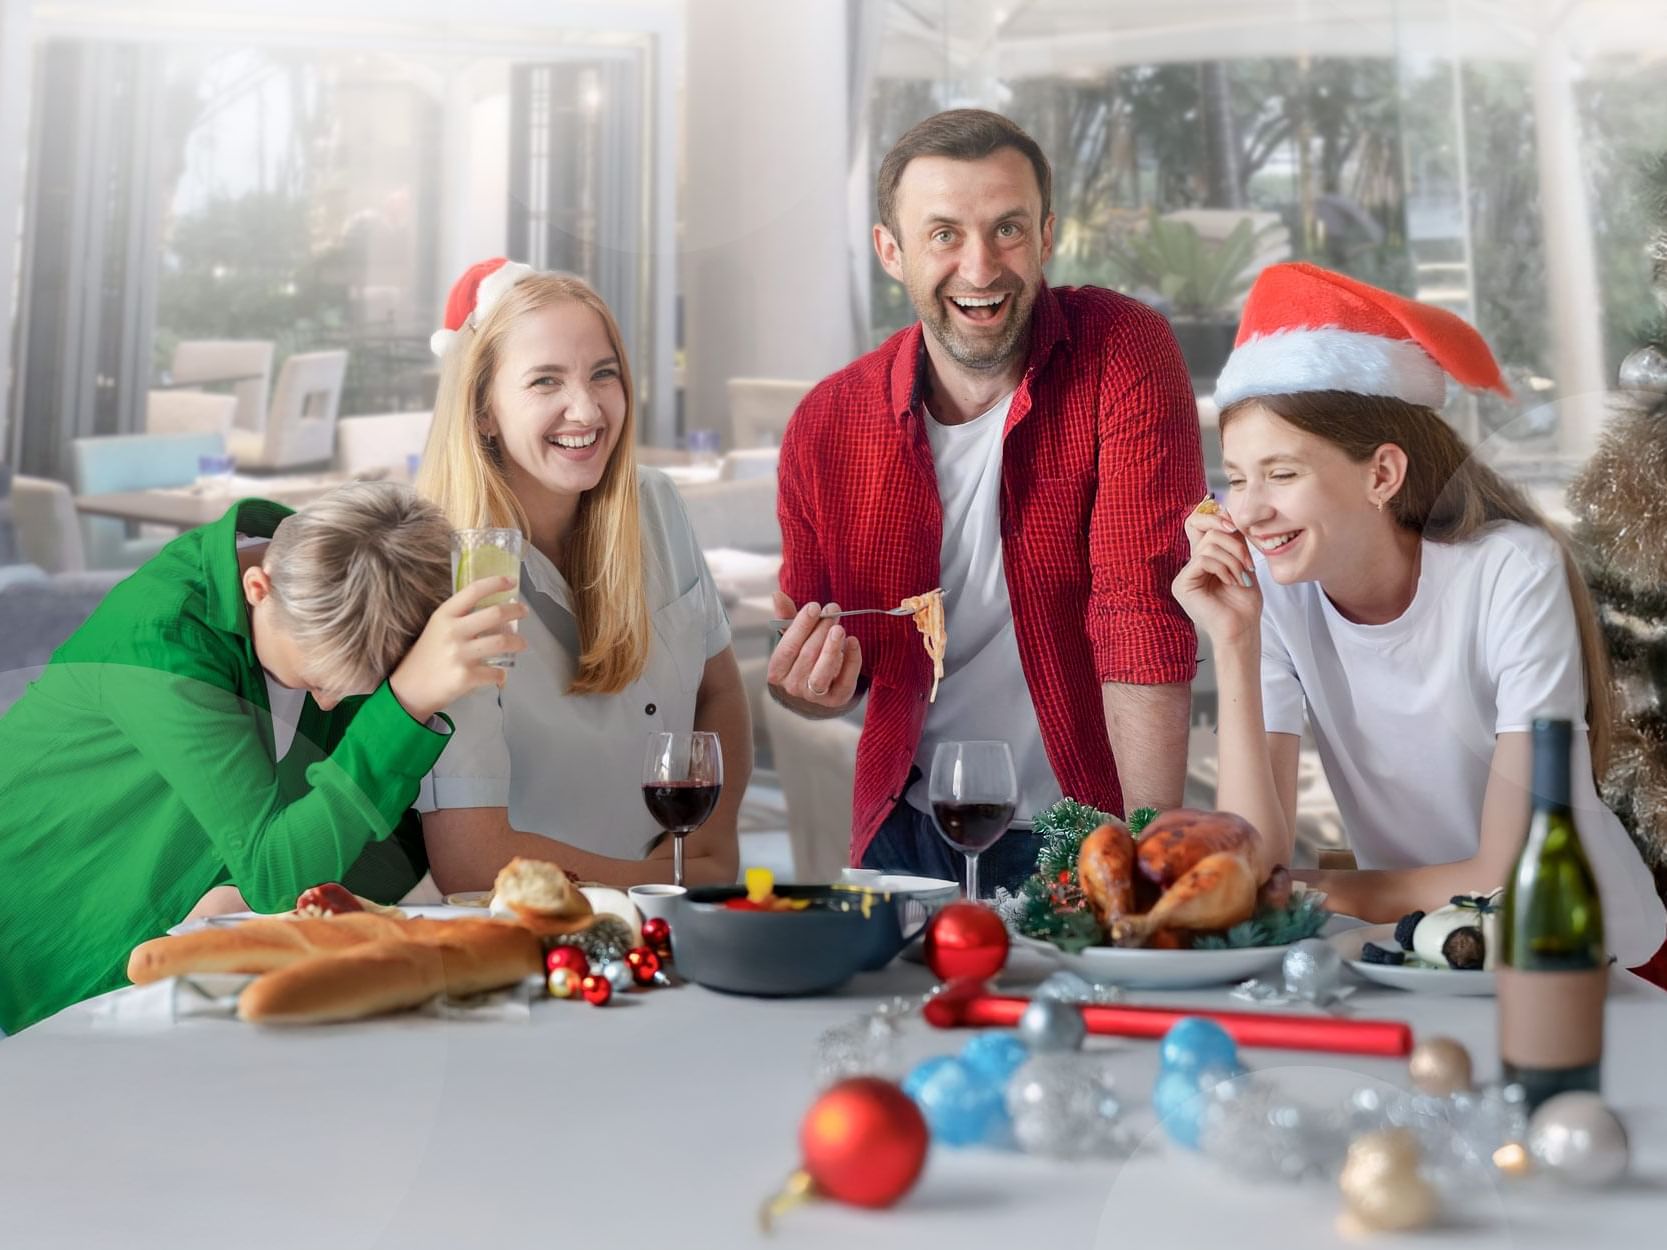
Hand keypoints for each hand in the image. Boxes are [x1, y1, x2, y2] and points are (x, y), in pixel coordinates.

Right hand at [389, 575, 528, 721]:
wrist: (409, 690)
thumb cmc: (427, 656)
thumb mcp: (437, 628)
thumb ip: (460, 618)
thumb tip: (496, 612)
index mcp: (444, 615)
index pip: (473, 590)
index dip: (496, 583)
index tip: (511, 582)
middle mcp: (452, 631)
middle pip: (495, 614)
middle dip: (516, 610)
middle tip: (524, 611)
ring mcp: (460, 654)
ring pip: (502, 642)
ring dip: (518, 642)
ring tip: (521, 643)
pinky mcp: (466, 677)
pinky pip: (496, 672)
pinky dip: (501, 674)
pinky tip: (500, 674)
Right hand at [767, 591, 861, 707]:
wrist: (818, 692)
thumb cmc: (803, 658)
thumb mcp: (794, 639)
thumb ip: (787, 618)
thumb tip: (778, 595)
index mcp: (778, 671)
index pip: (787, 647)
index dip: (801, 626)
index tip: (815, 607)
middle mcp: (793, 686)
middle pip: (806, 656)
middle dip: (820, 630)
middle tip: (833, 610)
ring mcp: (815, 696)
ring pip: (822, 672)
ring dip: (831, 648)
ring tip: (839, 628)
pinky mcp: (837, 699)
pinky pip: (845, 680)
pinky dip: (851, 661)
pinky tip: (853, 642)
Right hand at [1172, 504, 1260, 646]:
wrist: (1243, 629)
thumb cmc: (1245, 602)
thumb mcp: (1242, 561)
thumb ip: (1233, 539)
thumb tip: (1226, 511)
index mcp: (1202, 559)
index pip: (1199, 524)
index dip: (1215, 517)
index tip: (1236, 526)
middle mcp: (1189, 565)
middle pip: (1203, 527)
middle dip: (1231, 538)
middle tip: (1247, 558)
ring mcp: (1183, 575)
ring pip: (1208, 544)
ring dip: (1234, 557)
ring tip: (1243, 575)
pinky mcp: (1182, 585)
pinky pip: (1203, 559)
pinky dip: (1224, 567)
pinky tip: (1233, 581)